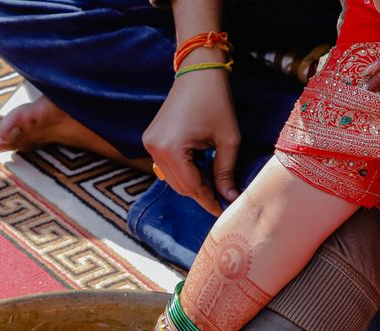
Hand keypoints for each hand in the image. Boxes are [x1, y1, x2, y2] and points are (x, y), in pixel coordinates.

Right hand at [143, 70, 239, 215]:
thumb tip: (230, 198)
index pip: (192, 186)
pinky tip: (200, 168)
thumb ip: (226, 171)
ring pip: (172, 178)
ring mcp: (149, 144)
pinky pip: (167, 166)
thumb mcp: (227, 139)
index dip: (209, 200)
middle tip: (222, 197)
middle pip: (179, 186)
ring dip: (192, 183)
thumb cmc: (216, 100)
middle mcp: (155, 149)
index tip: (224, 210)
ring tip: (213, 183)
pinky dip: (183, 171)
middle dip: (201, 193)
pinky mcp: (150, 139)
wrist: (197, 71)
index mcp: (172, 149)